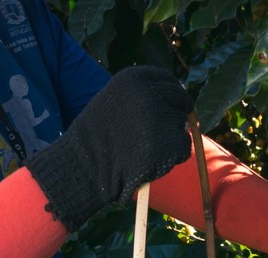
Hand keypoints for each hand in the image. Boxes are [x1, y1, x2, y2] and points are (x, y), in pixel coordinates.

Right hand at [26, 66, 192, 230]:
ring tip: (145, 149)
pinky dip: (173, 156)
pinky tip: (151, 161)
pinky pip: (184, 146)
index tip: (169, 106)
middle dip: (174, 115)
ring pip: (181, 124)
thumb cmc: (95, 138)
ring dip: (171, 137)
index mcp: (133, 78)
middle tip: (160, 134)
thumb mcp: (113, 101)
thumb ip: (141, 96)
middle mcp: (149, 93)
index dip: (170, 95)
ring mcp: (160, 118)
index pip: (167, 80)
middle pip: (179, 99)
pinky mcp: (169, 142)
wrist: (83, 168)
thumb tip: (174, 99)